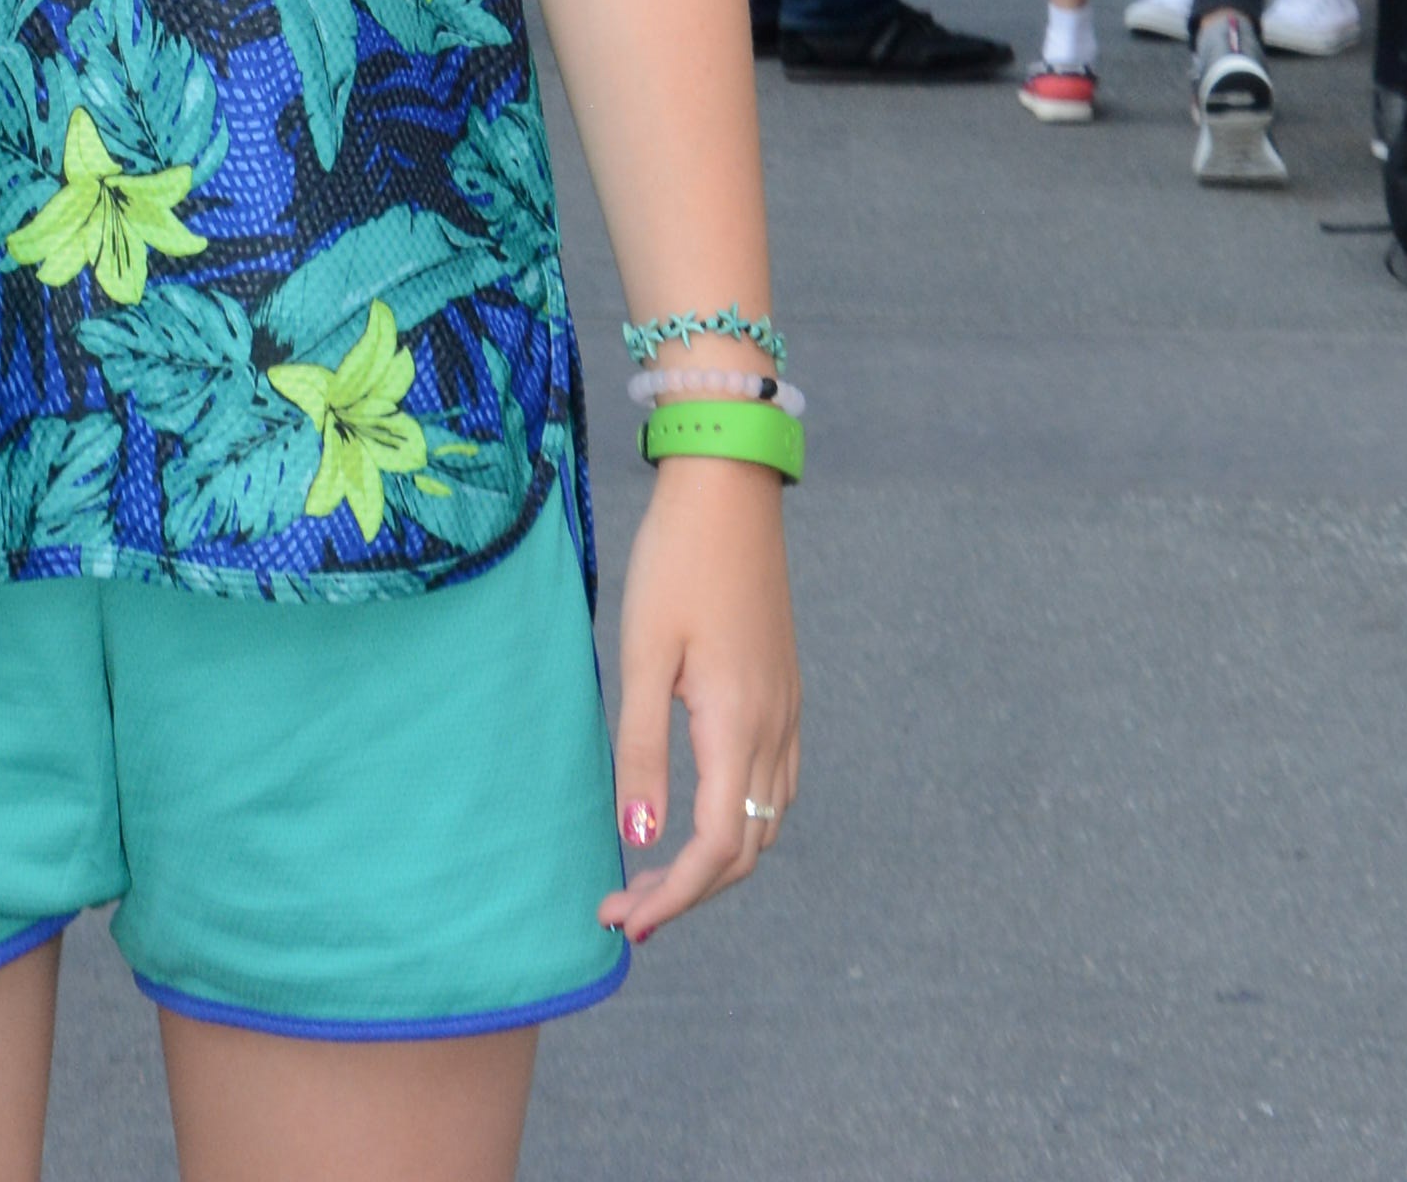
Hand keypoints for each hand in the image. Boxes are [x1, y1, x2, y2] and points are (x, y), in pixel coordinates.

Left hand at [602, 451, 799, 942]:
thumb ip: (641, 752)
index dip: (671, 898)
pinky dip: (739, 821)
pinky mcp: (784, 689)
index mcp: (740, 725)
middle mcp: (775, 728)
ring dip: (714, 862)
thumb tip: (639, 844)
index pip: (716, 850)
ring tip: (653, 875)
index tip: (619, 920)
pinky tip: (698, 814)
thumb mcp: (642, 654)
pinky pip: (773, 784)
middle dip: (687, 891)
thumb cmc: (674, 562)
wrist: (729, 486)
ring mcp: (787, 709)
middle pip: (745, 849)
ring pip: (764, 822)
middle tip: (623, 909)